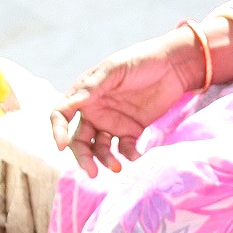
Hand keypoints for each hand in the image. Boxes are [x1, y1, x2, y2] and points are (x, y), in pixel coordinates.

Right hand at [50, 28, 204, 175]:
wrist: (174, 66)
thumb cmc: (140, 60)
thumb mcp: (114, 69)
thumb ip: (92, 87)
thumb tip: (68, 104)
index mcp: (84, 95)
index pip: (62, 116)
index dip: (58, 131)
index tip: (61, 145)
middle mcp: (94, 111)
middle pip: (80, 140)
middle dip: (83, 157)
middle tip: (92, 172)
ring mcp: (113, 123)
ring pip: (101, 148)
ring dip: (105, 160)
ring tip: (118, 167)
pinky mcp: (132, 131)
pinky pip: (125, 149)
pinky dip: (129, 156)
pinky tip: (137, 157)